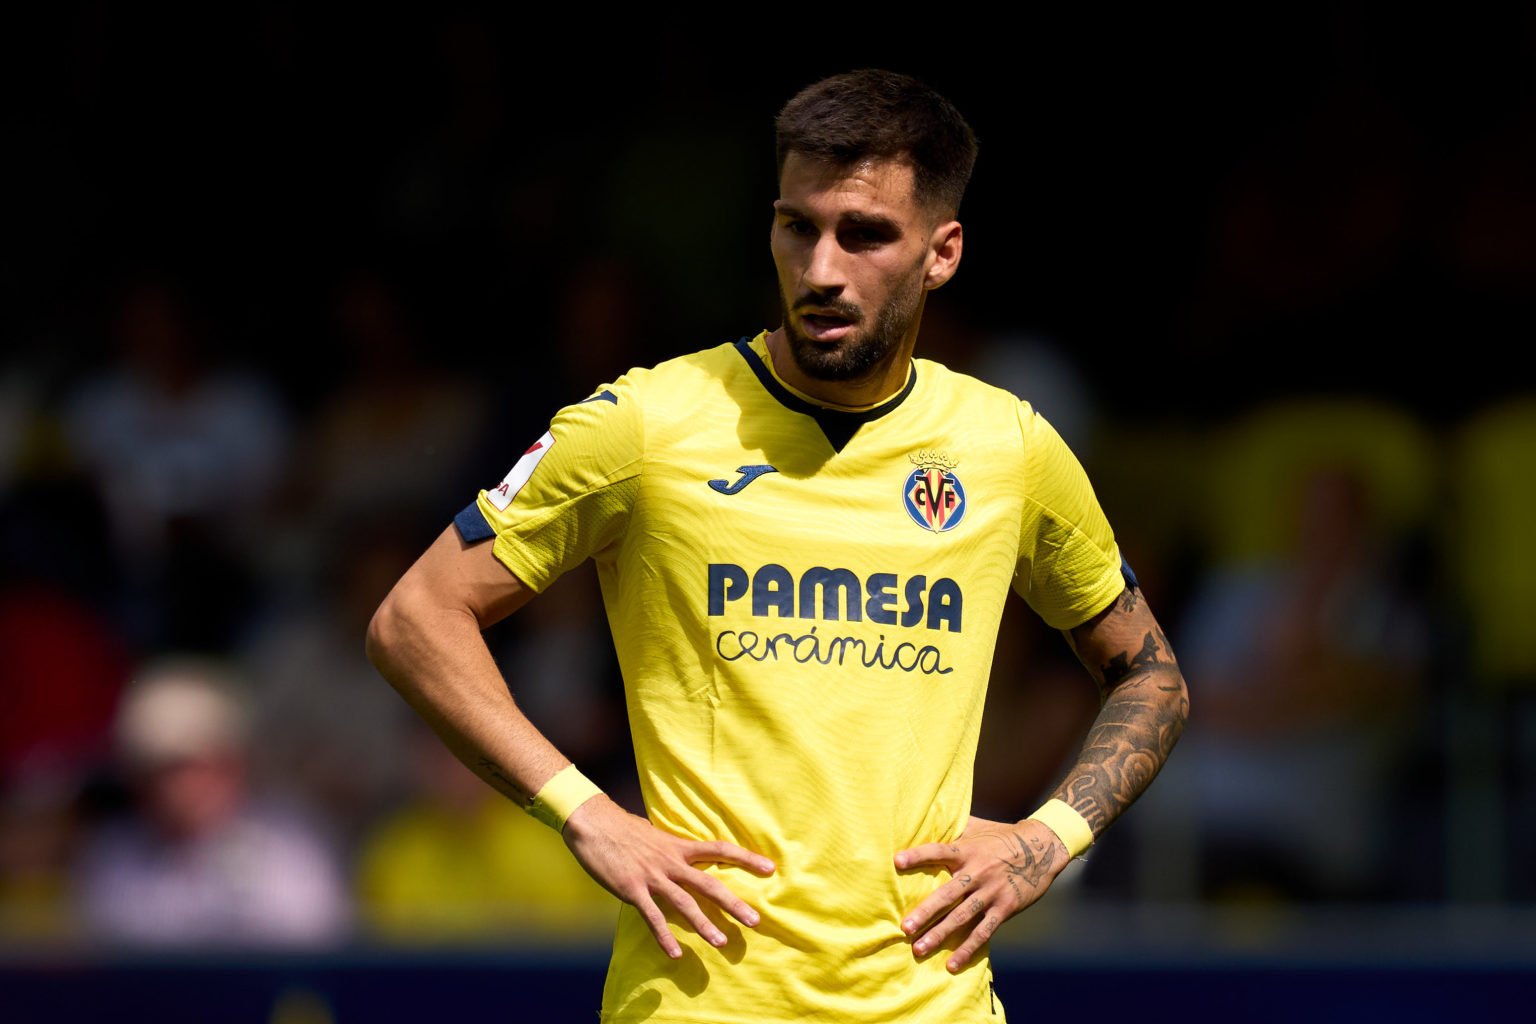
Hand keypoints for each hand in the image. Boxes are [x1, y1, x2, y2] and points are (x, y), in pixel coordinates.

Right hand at [563, 794, 775, 958]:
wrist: (593, 822)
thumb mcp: (654, 834)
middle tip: (755, 921)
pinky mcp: (632, 889)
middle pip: (709, 884)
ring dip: (704, 925)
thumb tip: (682, 855)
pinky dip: (663, 937)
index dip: (746, 858)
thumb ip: (671, 848)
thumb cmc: (622, 828)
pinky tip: (675, 954)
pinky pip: (652, 916)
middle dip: (733, 904)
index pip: (720, 849)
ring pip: (685, 904)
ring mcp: (652, 876)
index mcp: (678, 846)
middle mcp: (671, 861)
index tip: (770, 868)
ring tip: (722, 943)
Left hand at [894, 815, 1068, 972]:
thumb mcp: (978, 827)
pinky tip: (952, 963)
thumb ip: (954, 827)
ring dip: (940, 934)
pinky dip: (968, 949)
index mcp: (967, 850)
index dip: (918, 855)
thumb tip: (927, 815)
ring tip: (920, 949)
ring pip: (962, 917)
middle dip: (925, 912)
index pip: (938, 851)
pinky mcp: (1005, 908)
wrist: (1041, 847)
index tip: (897, 861)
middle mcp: (978, 872)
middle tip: (905, 928)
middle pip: (947, 894)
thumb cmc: (1001, 836)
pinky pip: (984, 931)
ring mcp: (991, 892)